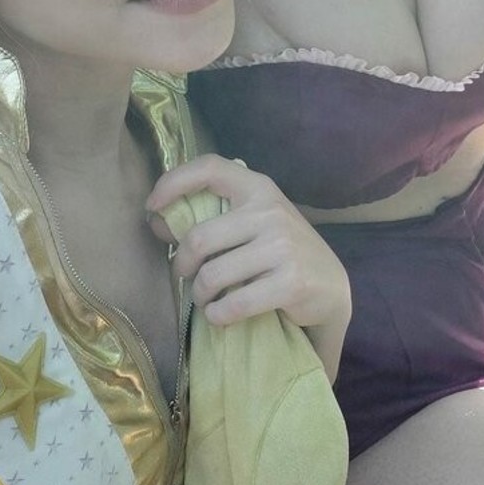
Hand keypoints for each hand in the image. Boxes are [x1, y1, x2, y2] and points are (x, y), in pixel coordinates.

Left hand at [145, 155, 351, 337]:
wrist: (331, 286)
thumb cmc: (280, 251)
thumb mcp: (253, 224)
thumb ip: (213, 219)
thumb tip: (156, 222)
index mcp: (259, 188)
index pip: (210, 168)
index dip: (173, 182)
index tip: (152, 206)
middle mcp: (270, 211)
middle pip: (199, 238)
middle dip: (181, 264)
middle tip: (184, 276)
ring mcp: (283, 246)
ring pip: (212, 275)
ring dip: (200, 295)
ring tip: (206, 299)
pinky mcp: (291, 282)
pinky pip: (234, 304)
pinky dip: (218, 316)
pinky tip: (220, 316)